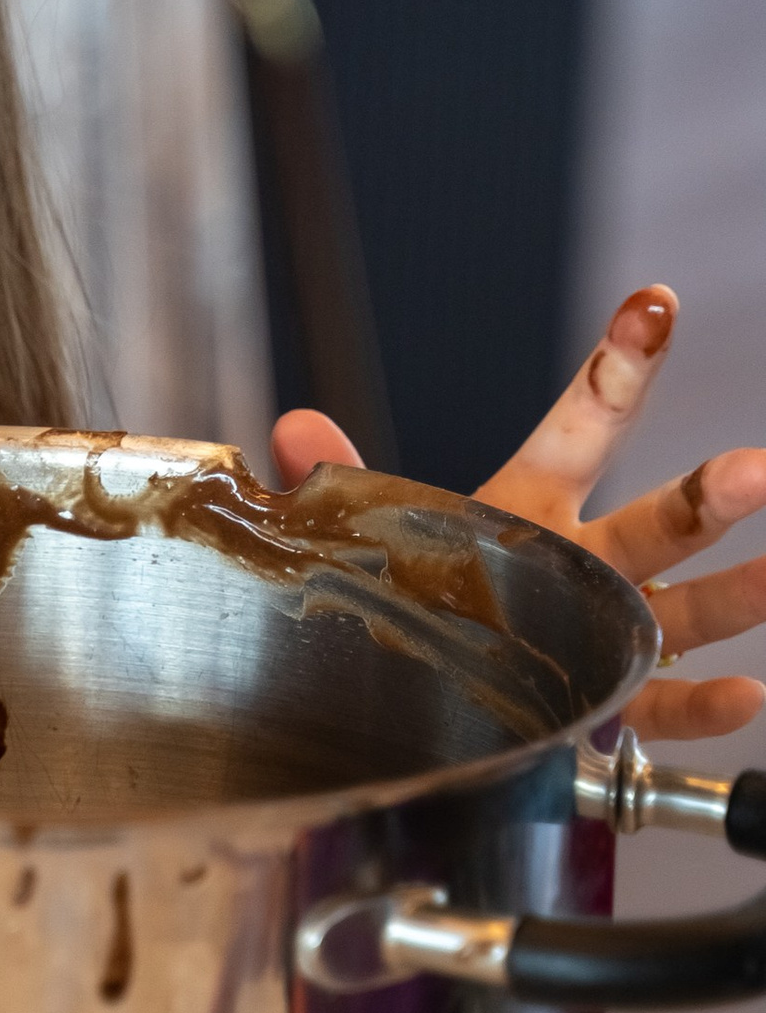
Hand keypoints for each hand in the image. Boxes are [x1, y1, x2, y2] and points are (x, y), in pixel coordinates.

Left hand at [273, 286, 765, 744]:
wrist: (423, 688)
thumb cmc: (421, 596)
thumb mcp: (380, 535)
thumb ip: (343, 481)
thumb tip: (292, 428)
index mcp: (530, 508)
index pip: (582, 425)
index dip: (618, 365)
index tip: (655, 306)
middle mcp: (587, 564)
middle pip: (656, 524)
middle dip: (709, 496)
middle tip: (755, 471)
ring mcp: (611, 632)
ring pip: (686, 610)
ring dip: (738, 592)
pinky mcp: (613, 701)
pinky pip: (666, 704)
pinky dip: (706, 706)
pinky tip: (748, 697)